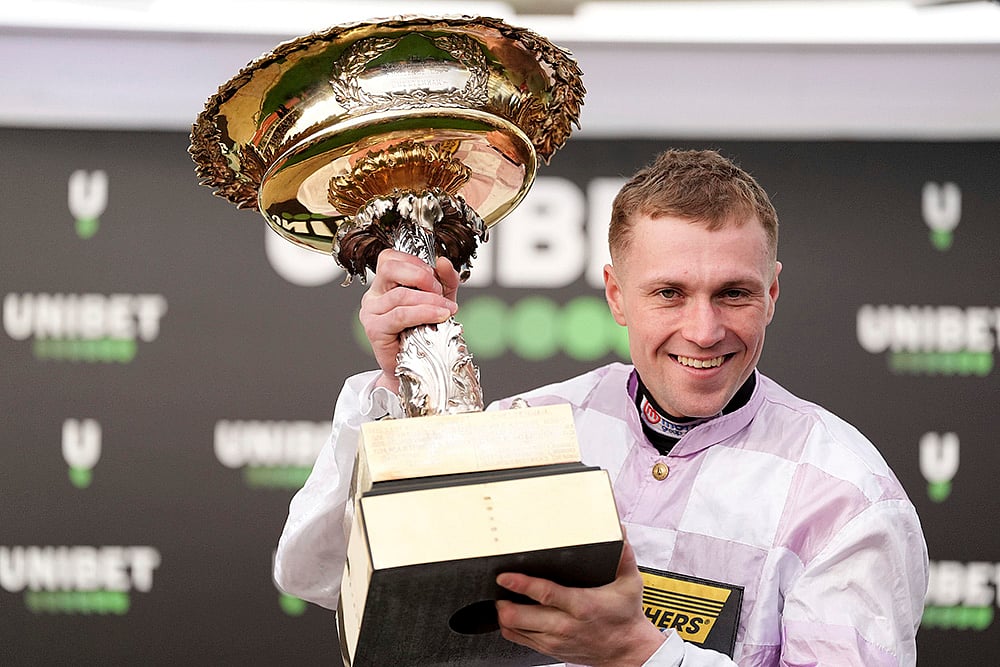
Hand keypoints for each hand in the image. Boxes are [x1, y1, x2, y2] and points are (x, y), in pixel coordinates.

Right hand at [358, 249, 459, 391]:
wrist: (419, 368)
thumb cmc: (425, 333)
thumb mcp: (440, 301)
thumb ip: (445, 280)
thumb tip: (444, 262)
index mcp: (384, 284)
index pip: (390, 258)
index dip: (415, 261)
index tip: (436, 276)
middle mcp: (373, 295)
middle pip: (389, 268)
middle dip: (421, 276)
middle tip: (440, 291)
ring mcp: (371, 312)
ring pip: (400, 295)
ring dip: (429, 300)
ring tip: (447, 309)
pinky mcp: (374, 329)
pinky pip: (400, 315)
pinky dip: (423, 313)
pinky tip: (440, 316)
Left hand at [495, 540, 664, 666]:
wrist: (629, 650)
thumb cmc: (626, 616)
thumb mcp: (630, 583)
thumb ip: (624, 555)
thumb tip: (620, 530)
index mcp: (582, 606)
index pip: (545, 595)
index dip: (522, 584)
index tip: (506, 576)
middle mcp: (565, 626)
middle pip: (520, 617)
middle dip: (504, 601)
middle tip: (501, 587)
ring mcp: (555, 641)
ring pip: (515, 630)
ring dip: (505, 613)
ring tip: (504, 598)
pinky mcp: (550, 650)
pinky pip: (519, 641)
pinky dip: (511, 627)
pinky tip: (512, 614)